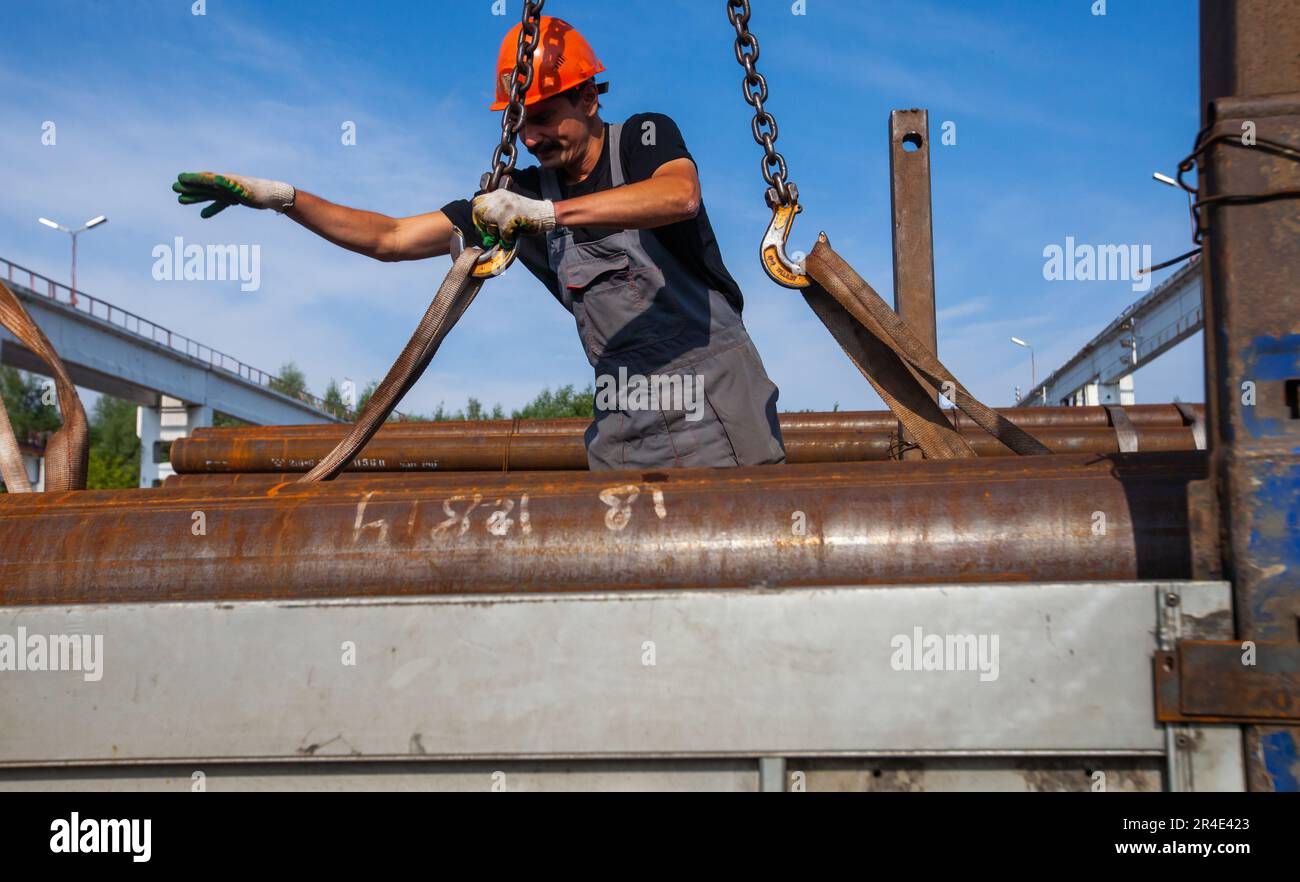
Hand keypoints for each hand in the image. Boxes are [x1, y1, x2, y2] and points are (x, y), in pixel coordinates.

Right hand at [172, 172, 295, 217]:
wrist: (273, 196)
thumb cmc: (260, 192)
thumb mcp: (246, 190)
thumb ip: (231, 185)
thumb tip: (218, 179)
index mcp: (226, 181)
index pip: (206, 179)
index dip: (193, 179)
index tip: (179, 178)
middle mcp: (226, 184)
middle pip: (204, 186)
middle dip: (190, 188)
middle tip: (174, 188)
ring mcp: (229, 191)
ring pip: (209, 194)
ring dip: (196, 197)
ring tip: (180, 201)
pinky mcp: (235, 198)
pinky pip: (220, 203)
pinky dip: (212, 208)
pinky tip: (203, 215)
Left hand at [471, 189, 555, 244]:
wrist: (545, 214)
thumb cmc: (528, 214)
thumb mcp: (509, 207)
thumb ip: (495, 212)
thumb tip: (482, 226)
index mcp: (499, 194)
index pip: (477, 202)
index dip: (477, 216)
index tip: (482, 226)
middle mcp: (500, 197)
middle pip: (478, 210)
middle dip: (481, 224)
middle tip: (489, 234)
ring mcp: (506, 205)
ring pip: (487, 220)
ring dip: (492, 232)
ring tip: (501, 236)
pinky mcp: (512, 216)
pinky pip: (501, 231)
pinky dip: (506, 238)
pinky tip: (511, 238)